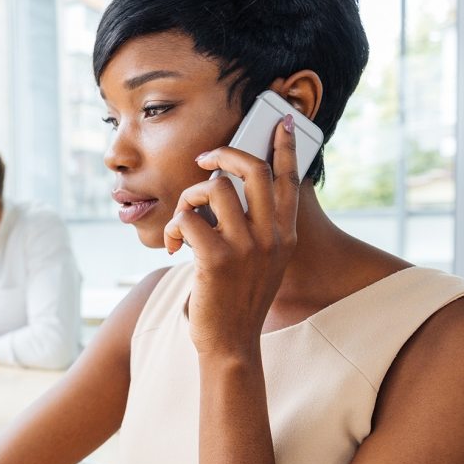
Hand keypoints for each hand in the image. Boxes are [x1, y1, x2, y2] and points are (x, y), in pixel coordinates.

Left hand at [163, 114, 300, 356]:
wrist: (231, 343)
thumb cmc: (237, 300)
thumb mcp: (262, 262)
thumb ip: (257, 229)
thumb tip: (232, 193)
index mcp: (284, 235)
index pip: (288, 180)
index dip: (283, 147)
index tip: (281, 120)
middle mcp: (271, 236)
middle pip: (253, 171)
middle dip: (224, 155)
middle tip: (204, 160)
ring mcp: (246, 247)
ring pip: (214, 190)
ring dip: (189, 199)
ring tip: (184, 222)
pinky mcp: (216, 259)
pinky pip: (188, 219)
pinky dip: (174, 227)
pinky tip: (176, 247)